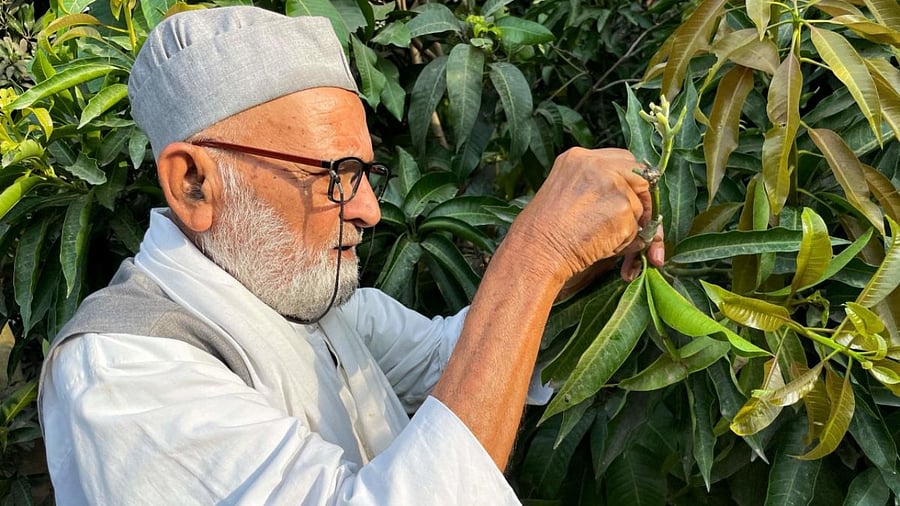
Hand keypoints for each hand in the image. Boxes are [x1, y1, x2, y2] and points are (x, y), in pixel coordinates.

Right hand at [508, 147, 660, 284]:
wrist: (536, 250)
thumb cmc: (542, 232)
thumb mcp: (563, 193)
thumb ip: (592, 187)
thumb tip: (624, 199)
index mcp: (578, 158)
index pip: (621, 160)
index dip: (629, 181)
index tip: (629, 198)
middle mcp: (598, 164)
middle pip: (639, 175)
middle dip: (641, 199)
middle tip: (636, 222)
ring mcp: (613, 184)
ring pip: (637, 206)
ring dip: (628, 227)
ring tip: (599, 239)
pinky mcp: (624, 207)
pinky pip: (637, 229)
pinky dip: (624, 242)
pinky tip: (601, 246)